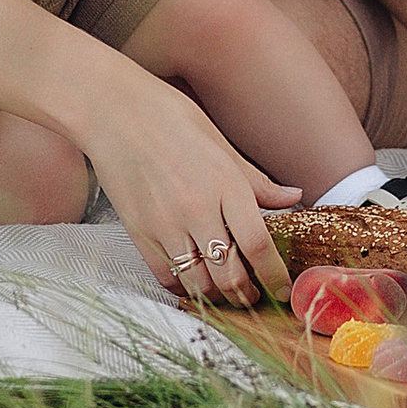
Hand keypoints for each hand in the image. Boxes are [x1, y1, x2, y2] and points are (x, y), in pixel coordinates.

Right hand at [78, 72, 298, 305]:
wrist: (112, 110)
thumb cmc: (169, 116)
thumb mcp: (220, 142)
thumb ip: (256, 180)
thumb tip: (294, 198)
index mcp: (224, 183)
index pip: (257, 245)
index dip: (275, 276)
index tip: (284, 289)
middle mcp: (197, 209)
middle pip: (229, 275)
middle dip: (248, 295)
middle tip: (256, 296)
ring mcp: (166, 225)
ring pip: (199, 284)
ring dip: (218, 297)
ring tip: (228, 293)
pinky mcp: (140, 234)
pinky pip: (168, 276)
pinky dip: (185, 287)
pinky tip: (194, 280)